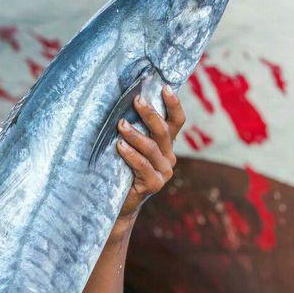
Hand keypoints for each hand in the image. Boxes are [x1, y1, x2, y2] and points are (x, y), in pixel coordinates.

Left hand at [108, 85, 185, 241]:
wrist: (116, 204)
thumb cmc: (119, 169)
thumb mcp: (129, 146)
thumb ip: (133, 128)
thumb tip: (124, 98)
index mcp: (166, 144)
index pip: (177, 121)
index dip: (174, 104)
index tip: (164, 87)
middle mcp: (169, 157)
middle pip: (164, 130)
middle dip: (150, 113)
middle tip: (136, 101)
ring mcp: (163, 172)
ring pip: (152, 147)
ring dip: (135, 134)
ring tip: (120, 125)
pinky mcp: (154, 184)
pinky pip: (142, 165)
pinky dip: (130, 154)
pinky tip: (119, 146)